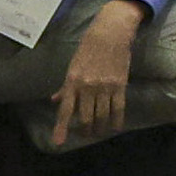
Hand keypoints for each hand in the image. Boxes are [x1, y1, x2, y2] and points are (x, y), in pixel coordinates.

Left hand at [47, 2, 140, 147]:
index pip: (65, 110)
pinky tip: (115, 127)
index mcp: (72, 81)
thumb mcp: (73, 66)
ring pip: (102, 115)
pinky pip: (118, 108)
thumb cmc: (89, 47)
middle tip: (86, 134)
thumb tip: (55, 100)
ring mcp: (104, 87)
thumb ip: (65, 86)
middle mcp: (87, 87)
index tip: (58, 142)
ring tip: (99, 133)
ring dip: (100, 128)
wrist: (111, 33)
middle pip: (85, 117)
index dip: (61, 128)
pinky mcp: (120, 85)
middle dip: (85, 130)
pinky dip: (117, 120)